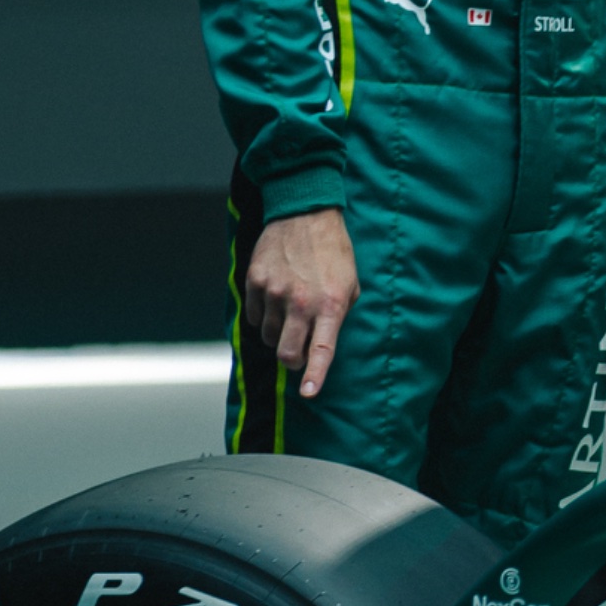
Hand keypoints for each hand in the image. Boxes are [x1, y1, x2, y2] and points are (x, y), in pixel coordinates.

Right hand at [244, 206, 357, 400]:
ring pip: (269, 337)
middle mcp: (301, 302)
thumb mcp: (350, 285)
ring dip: (278, 336)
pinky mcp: (255, 282)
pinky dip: (264, 318)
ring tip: (289, 315)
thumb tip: (323, 343)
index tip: (308, 392)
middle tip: (297, 355)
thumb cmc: (333, 251)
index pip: (321, 349)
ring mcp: (274, 292)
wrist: (304, 213)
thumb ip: (338, 315)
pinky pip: (255, 317)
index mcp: (330, 305)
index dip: (314, 375)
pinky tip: (275, 301)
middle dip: (291, 362)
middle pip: (286, 353)